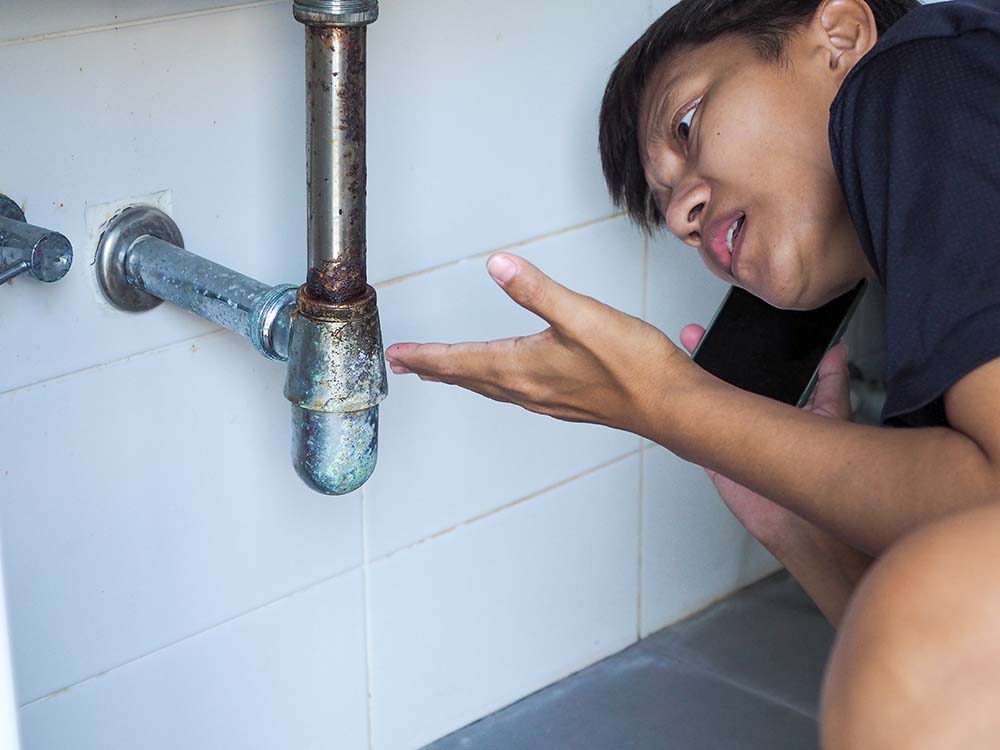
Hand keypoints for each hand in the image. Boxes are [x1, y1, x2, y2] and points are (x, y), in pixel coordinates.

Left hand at [386, 253, 692, 435]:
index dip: (425, 355)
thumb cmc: (632, 364)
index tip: (397, 355)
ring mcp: (546, 399)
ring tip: (441, 372)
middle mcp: (527, 389)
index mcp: (522, 367)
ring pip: (490, 387)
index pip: (459, 361)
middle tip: (405, 365)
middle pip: (468, 377)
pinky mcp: (565, 402)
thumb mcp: (581, 316)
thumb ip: (536, 290)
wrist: (669, 405)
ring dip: (461, 377)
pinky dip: (492, 383)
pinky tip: (501, 380)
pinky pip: (513, 393)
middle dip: (434, 369)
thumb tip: (497, 266)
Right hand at [678, 323, 852, 547]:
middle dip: (706, 357)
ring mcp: (728, 439)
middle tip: (692, 334)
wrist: (801, 521)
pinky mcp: (711, 459)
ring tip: (677, 356)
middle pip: (721, 382)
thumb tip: (838, 352)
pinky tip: (669, 395)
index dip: (735, 350)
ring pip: (703, 403)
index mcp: (774, 408)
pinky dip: (679, 418)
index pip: (749, 371)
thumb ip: (833, 384)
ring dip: (689, 381)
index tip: (726, 330)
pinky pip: (690, 435)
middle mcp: (750, 422)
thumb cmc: (820, 475)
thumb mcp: (832, 415)